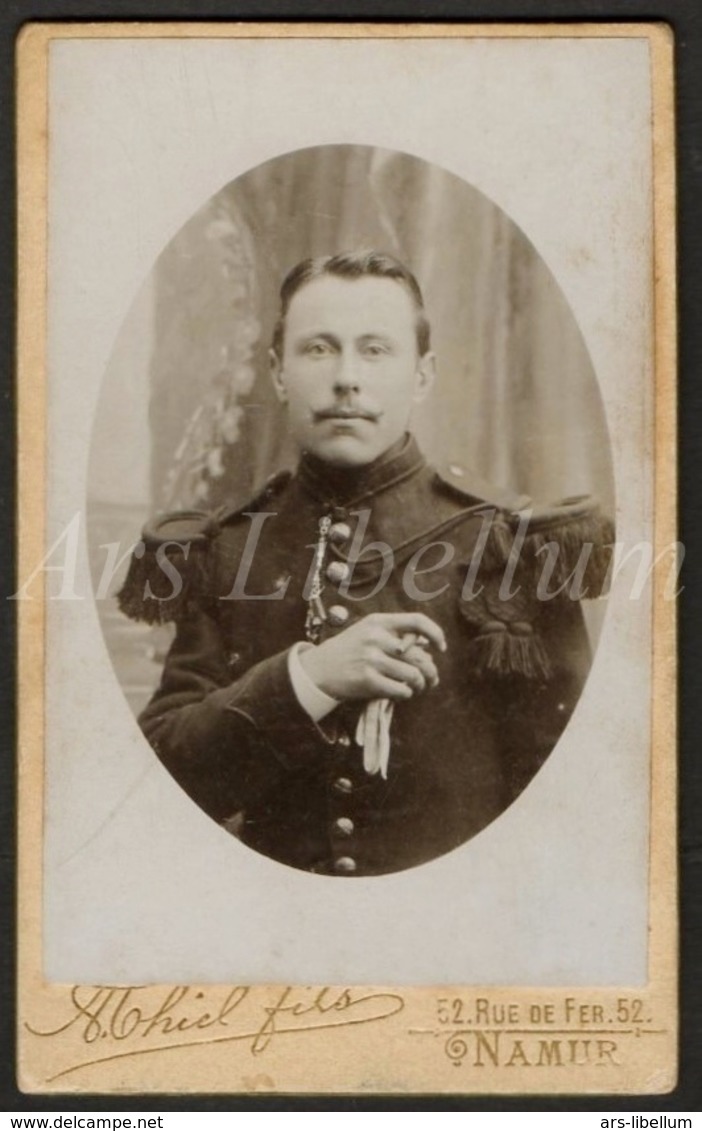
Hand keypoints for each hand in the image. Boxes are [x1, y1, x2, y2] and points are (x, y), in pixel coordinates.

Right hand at [298, 612, 445, 702]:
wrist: (317, 670)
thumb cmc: (347, 651)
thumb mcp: (367, 632)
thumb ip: (394, 634)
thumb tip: (427, 644)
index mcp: (379, 622)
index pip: (417, 621)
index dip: (435, 633)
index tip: (441, 647)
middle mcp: (376, 638)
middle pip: (420, 655)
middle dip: (431, 672)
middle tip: (432, 680)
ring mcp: (371, 659)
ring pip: (413, 675)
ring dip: (419, 685)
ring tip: (415, 688)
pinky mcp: (367, 681)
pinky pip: (401, 690)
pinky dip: (405, 694)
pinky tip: (400, 693)